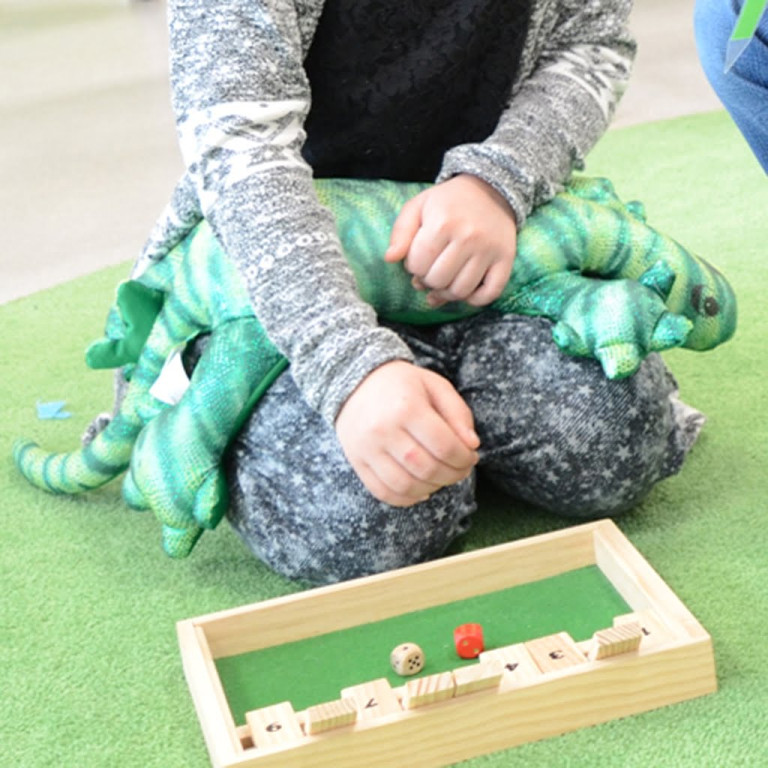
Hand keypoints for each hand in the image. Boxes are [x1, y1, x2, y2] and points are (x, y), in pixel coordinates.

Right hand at [335, 360, 479, 506]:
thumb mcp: (435, 386)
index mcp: (406, 406)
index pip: (444, 446)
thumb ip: (458, 413)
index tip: (471, 457)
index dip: (464, 458)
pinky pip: (383, 492)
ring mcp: (366, 449)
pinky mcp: (357, 462)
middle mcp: (382, 430)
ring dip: (432, 488)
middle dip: (452, 475)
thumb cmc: (403, 385)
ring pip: (406, 486)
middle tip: (460, 470)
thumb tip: (472, 446)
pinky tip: (421, 489)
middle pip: (426, 468)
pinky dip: (407, 498)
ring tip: (441, 478)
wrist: (356, 384)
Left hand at [385, 174, 516, 307]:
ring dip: (447, 293)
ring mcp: (489, 250)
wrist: (490, 189)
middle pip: (438, 281)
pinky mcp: (506, 259)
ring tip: (444, 281)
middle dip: (428, 281)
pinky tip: (465, 292)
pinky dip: (474, 300)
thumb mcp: (418, 207)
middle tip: (431, 270)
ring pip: (461, 291)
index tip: (418, 257)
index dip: (413, 267)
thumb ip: (400, 233)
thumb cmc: (447, 202)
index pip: (418, 265)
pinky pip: (489, 294)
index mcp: (443, 223)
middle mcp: (468, 237)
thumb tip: (389, 259)